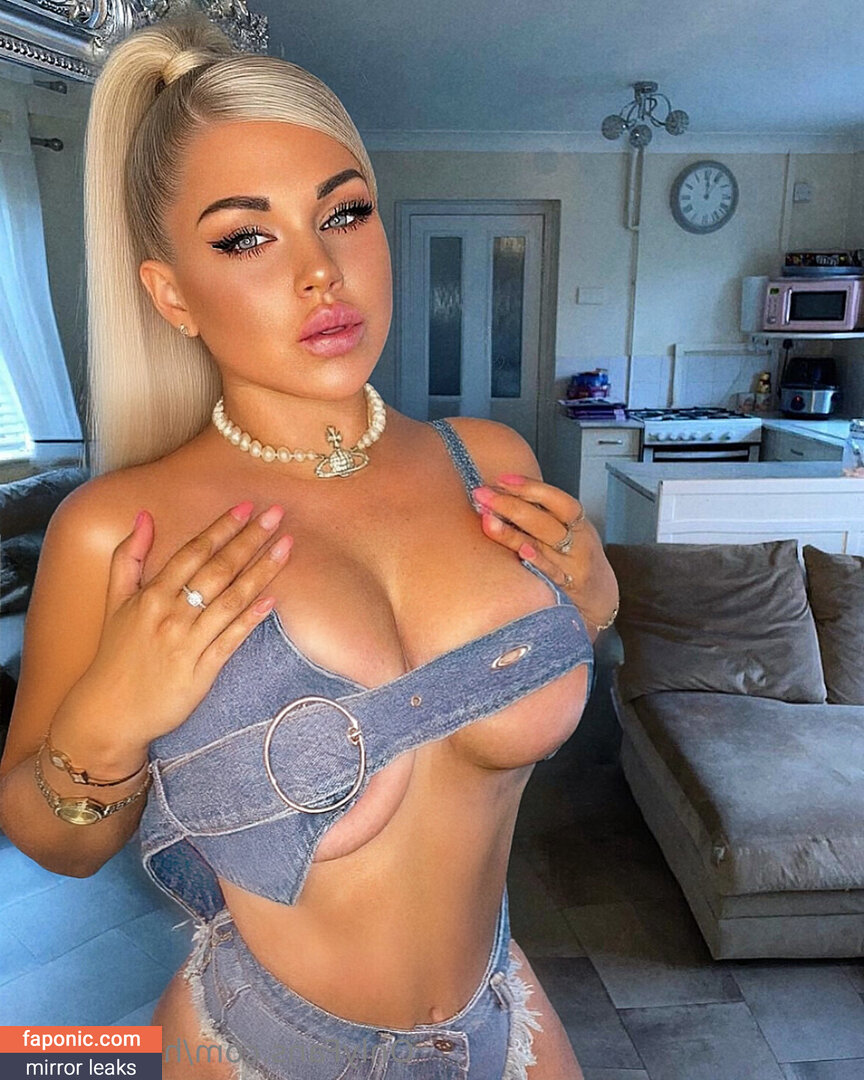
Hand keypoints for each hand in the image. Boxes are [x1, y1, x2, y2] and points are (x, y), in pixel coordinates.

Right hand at [62, 501, 293, 753]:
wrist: (110, 712)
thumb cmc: (115, 654)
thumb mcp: (114, 601)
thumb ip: (129, 556)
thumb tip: (144, 515)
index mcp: (151, 595)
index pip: (193, 552)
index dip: (222, 528)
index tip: (247, 507)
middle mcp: (171, 615)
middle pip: (217, 570)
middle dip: (248, 539)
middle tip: (276, 514)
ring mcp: (188, 643)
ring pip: (231, 600)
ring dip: (260, 571)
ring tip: (286, 546)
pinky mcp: (202, 671)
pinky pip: (232, 639)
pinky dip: (252, 618)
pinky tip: (273, 598)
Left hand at [471, 475, 618, 637]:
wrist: (601, 600)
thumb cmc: (577, 559)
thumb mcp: (570, 533)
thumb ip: (543, 516)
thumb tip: (502, 493)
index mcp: (578, 523)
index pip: (557, 499)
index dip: (531, 487)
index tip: (502, 479)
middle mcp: (578, 542)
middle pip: (544, 521)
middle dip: (510, 505)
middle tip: (482, 495)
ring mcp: (573, 565)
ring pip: (543, 545)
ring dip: (512, 532)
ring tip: (487, 520)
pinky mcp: (568, 588)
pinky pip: (551, 573)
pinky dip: (537, 561)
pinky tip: (520, 552)